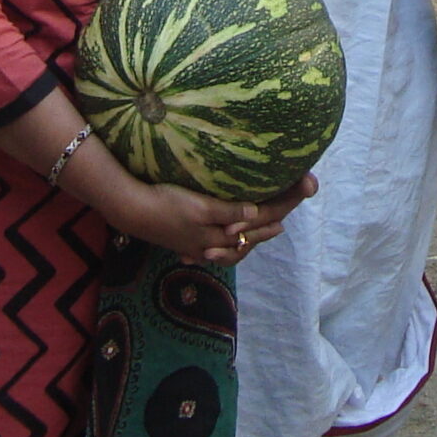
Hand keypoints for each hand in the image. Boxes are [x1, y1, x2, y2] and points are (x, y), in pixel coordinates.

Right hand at [108, 174, 316, 262]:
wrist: (133, 212)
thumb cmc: (166, 205)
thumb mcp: (199, 207)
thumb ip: (228, 212)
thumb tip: (256, 214)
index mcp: (221, 234)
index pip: (260, 220)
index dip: (282, 205)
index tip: (303, 189)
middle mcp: (215, 244)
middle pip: (251, 235)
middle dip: (271, 223)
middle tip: (290, 211)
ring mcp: (201, 245)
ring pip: (236, 246)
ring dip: (254, 237)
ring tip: (269, 228)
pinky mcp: (189, 242)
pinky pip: (219, 248)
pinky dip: (231, 246)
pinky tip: (229, 241)